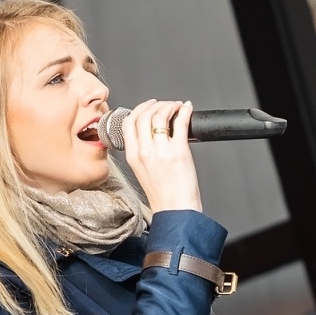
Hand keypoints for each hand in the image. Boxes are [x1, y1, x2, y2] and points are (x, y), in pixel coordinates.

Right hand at [121, 99, 201, 213]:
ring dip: (170, 106)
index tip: (148, 106)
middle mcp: (145, 152)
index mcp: (133, 156)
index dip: (139, 108)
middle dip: (156, 104)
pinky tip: (187, 110)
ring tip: (177, 107)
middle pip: (143, 115)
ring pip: (160, 116)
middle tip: (165, 105)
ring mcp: (162, 151)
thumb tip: (150, 132)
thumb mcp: (141, 171)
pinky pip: (180, 123)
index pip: (129, 122)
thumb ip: (141, 151)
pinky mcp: (179, 151)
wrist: (175, 210)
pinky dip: (184, 111)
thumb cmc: (162, 194)